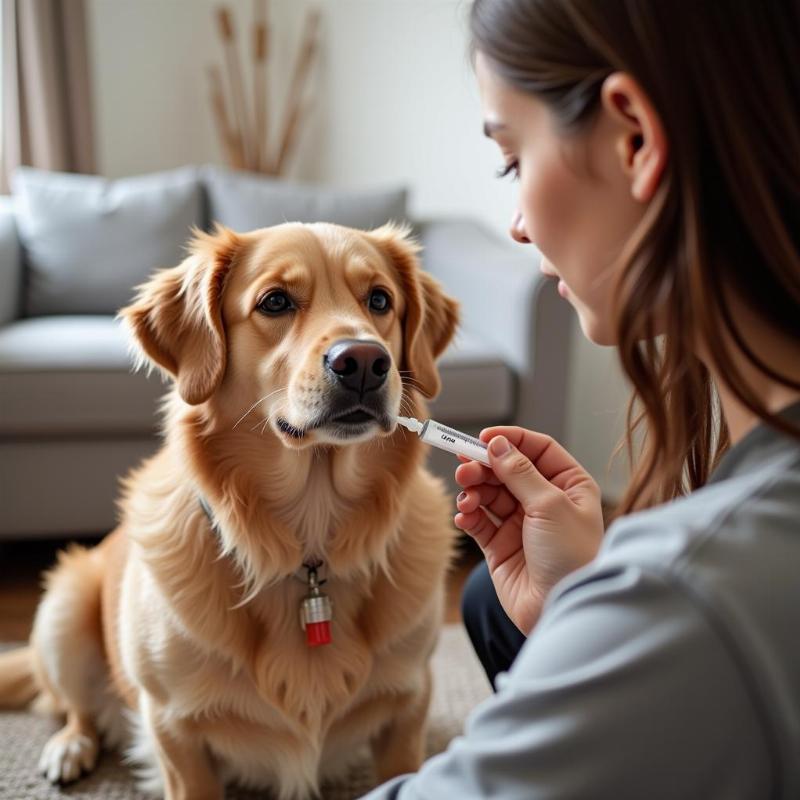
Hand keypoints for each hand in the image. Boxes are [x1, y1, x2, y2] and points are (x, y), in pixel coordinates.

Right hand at [454, 426, 603, 633]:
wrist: (562, 611)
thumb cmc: (572, 557)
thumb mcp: (550, 505)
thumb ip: (520, 472)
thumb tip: (497, 444)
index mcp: (569, 485)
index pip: (536, 449)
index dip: (510, 440)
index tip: (483, 439)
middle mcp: (545, 501)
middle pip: (507, 470)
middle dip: (484, 467)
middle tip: (464, 468)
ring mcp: (521, 524)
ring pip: (490, 494)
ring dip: (474, 490)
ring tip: (466, 496)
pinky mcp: (500, 547)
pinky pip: (479, 522)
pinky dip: (469, 515)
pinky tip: (465, 516)